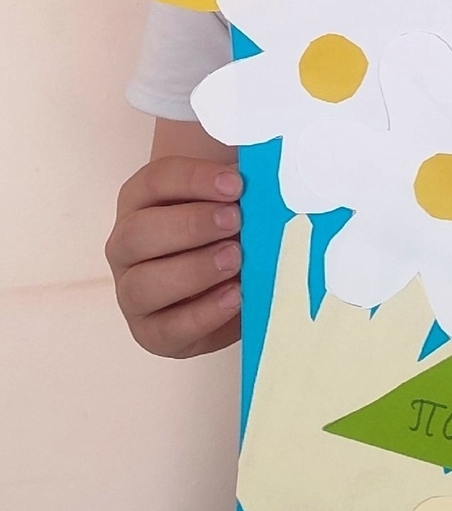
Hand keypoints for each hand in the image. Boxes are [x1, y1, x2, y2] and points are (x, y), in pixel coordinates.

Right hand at [105, 156, 243, 356]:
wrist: (233, 284)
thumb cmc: (229, 230)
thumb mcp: (234, 201)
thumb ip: (241, 188)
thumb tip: (265, 177)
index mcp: (141, 201)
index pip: (155, 181)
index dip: (194, 179)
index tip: (237, 184)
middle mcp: (127, 246)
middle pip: (138, 233)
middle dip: (190, 225)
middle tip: (236, 221)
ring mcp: (131, 292)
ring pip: (142, 284)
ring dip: (193, 270)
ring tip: (236, 259)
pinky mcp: (152, 333)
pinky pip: (167, 329)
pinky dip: (204, 314)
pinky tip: (235, 296)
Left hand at [237, 215, 451, 510]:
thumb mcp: (440, 497)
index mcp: (419, 381)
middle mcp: (378, 349)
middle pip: (415, 285)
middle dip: (437, 245)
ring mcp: (329, 341)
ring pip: (361, 272)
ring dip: (376, 234)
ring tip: (390, 188)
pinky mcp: (287, 342)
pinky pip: (292, 287)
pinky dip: (297, 253)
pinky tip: (304, 219)